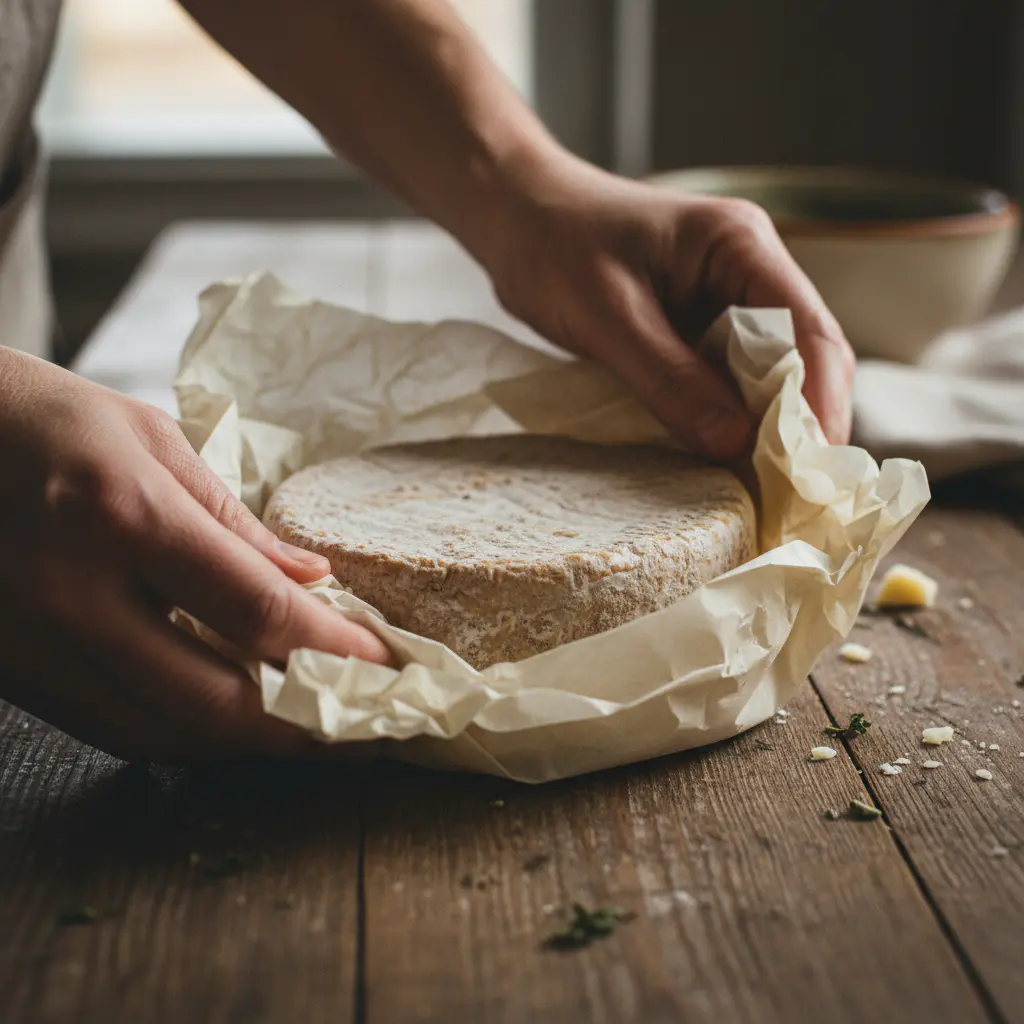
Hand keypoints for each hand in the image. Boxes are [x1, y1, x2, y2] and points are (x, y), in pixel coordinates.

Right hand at [0, 348, 390, 761]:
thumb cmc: (46, 419)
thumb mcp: (153, 439)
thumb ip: (236, 524)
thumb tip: (312, 583)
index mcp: (119, 515)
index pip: (256, 612)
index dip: (335, 650)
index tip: (391, 669)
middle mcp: (69, 596)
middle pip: (215, 705)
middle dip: (309, 729)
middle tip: (371, 729)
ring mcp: (31, 648)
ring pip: (165, 737)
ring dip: (254, 746)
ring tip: (319, 732)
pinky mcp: (14, 676)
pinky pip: (118, 729)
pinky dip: (190, 735)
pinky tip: (238, 719)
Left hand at [481, 154, 854, 459]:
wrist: (513, 217)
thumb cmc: (554, 246)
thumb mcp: (608, 316)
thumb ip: (670, 378)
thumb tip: (734, 442)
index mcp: (740, 246)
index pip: (811, 330)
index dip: (821, 402)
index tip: (814, 469)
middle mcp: (746, 272)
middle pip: (802, 356)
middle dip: (800, 424)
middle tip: (794, 496)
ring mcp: (722, 301)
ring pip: (765, 375)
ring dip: (764, 429)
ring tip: (764, 491)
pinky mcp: (694, 329)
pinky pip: (724, 380)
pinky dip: (725, 420)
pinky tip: (719, 460)